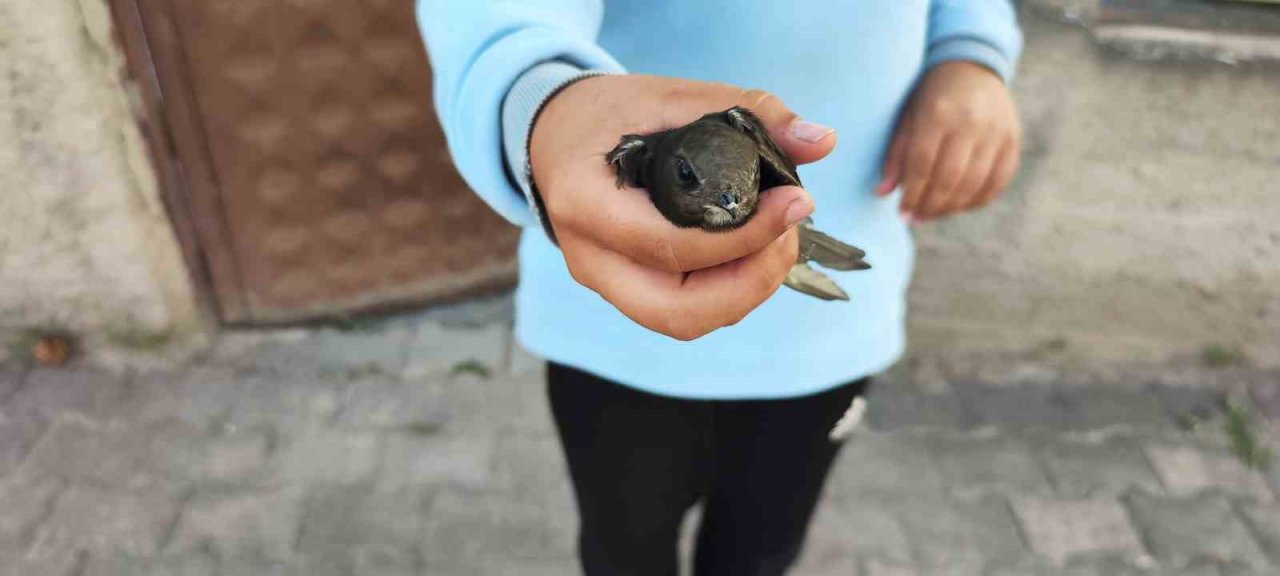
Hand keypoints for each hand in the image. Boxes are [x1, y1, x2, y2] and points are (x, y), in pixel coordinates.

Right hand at [530, 75, 836, 339]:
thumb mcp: (673, 96)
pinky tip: (754, 251)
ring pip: (683, 321)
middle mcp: (589, 257)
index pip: (669, 244)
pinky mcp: (626, 290)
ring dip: (745, 292)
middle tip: (788, 233)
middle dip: (750, 282)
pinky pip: (683, 310)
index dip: (743, 235)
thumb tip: (821, 141)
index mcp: (585, 204)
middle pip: (676, 310)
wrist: (557, 134)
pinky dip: (729, 290)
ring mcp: (606, 281)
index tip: (795, 200)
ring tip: (776, 240)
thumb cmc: (610, 114)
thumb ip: (748, 113)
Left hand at [876, 61, 1020, 221]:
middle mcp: (971, 122)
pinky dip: (978, 200)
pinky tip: (959, 207)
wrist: (971, 65)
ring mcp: (997, 131)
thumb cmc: (929, 94)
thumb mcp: (907, 115)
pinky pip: (999, 180)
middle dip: (930, 205)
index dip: (912, 194)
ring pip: (975, 183)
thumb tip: (882, 193)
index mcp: (938, 113)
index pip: (923, 165)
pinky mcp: (1013, 139)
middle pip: (950, 178)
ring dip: (952, 208)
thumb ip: (896, 154)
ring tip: (932, 215)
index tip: (902, 212)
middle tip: (915, 218)